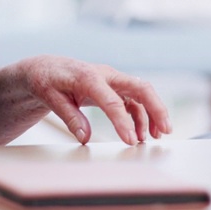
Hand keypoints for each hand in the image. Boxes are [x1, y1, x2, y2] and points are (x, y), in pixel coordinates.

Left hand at [19, 55, 171, 144]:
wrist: (45, 68)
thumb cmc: (47, 80)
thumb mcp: (50, 98)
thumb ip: (70, 117)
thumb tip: (85, 137)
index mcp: (89, 77)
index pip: (112, 100)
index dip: (123, 122)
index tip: (130, 141)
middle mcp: (106, 75)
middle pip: (140, 88)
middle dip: (156, 109)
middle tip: (166, 131)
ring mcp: (112, 80)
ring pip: (141, 94)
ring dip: (152, 114)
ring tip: (156, 137)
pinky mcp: (113, 87)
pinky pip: (133, 100)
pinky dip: (141, 116)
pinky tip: (142, 132)